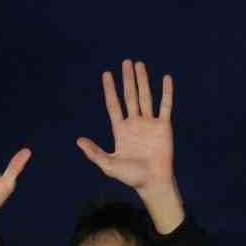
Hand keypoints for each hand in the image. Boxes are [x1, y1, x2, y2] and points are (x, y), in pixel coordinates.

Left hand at [76, 60, 184, 232]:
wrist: (152, 182)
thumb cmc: (130, 177)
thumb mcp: (108, 165)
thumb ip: (94, 152)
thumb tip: (78, 140)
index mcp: (121, 130)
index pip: (113, 105)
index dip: (109, 90)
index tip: (106, 74)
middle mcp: (134, 123)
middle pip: (129, 96)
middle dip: (127, 79)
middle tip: (126, 62)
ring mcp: (149, 124)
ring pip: (145, 97)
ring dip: (143, 80)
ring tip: (139, 64)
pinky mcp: (163, 127)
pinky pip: (165, 106)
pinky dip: (166, 92)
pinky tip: (166, 78)